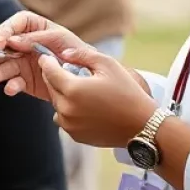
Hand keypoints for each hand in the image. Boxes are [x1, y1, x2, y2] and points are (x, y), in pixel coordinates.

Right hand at [0, 11, 84, 101]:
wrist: (90, 79)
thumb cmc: (77, 52)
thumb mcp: (60, 41)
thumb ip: (36, 39)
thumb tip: (10, 40)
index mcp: (32, 27)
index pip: (11, 25)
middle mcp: (22, 43)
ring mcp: (21, 61)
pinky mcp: (24, 79)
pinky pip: (11, 81)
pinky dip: (8, 85)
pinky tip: (9, 89)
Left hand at [38, 47, 156, 148]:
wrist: (142, 126)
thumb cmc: (128, 93)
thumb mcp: (108, 65)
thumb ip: (83, 55)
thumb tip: (64, 54)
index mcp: (72, 89)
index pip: (49, 71)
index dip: (46, 62)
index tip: (46, 57)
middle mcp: (66, 108)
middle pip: (51, 87)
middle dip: (56, 78)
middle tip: (68, 72)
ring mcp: (69, 124)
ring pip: (56, 103)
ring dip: (62, 95)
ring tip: (81, 91)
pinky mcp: (74, 135)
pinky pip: (63, 118)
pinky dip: (69, 110)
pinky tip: (86, 106)